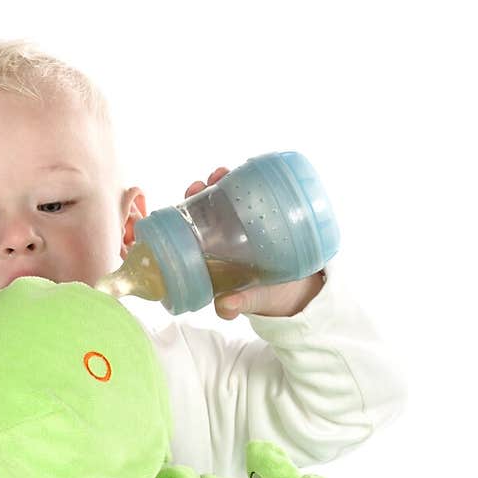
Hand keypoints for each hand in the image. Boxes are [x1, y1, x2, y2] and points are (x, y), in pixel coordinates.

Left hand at [185, 167, 325, 320]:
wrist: (295, 291)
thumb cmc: (263, 297)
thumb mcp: (250, 300)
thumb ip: (238, 304)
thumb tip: (226, 306)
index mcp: (210, 256)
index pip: (190, 232)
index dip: (183, 217)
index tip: (182, 205)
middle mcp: (221, 239)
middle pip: (204, 211)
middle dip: (199, 194)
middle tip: (203, 184)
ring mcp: (240, 227)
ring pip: (226, 200)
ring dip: (220, 183)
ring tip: (222, 173)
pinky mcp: (259, 219)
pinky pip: (250, 198)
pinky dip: (247, 183)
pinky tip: (247, 171)